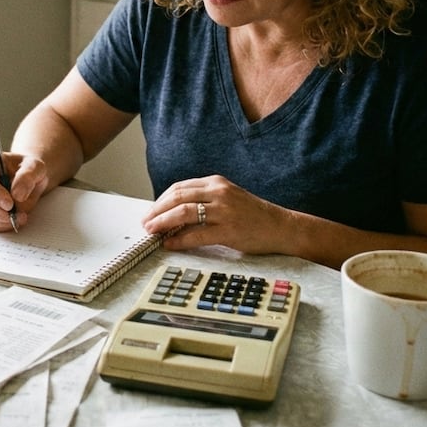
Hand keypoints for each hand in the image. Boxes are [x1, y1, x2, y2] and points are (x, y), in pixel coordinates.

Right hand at [0, 150, 49, 231]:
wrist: (30, 180)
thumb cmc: (29, 170)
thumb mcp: (36, 167)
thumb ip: (27, 177)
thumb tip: (17, 195)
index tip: (10, 203)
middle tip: (16, 213)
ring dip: (1, 220)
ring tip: (20, 216)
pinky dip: (2, 225)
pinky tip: (14, 218)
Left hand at [142, 175, 290, 253]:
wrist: (281, 227)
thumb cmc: (252, 215)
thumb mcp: (227, 198)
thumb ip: (204, 201)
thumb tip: (172, 214)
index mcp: (216, 182)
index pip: (179, 188)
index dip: (160, 200)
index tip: (150, 212)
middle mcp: (219, 193)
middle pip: (177, 197)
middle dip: (156, 211)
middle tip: (145, 223)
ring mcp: (224, 211)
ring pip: (183, 213)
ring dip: (162, 223)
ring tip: (152, 232)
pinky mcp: (229, 230)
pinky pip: (197, 235)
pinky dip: (179, 240)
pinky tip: (169, 244)